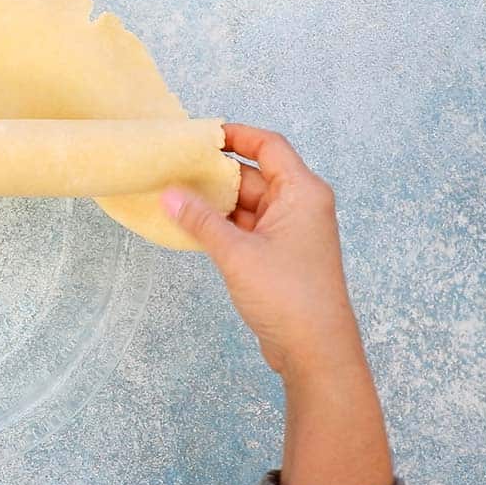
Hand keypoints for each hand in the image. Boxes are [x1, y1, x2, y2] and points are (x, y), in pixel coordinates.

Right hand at [160, 124, 392, 484]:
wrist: (316, 351)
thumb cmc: (288, 297)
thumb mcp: (236, 253)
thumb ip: (200, 220)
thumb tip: (169, 193)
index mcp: (302, 193)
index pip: (269, 146)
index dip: (236, 135)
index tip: (201, 134)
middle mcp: (300, 206)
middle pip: (253, 175)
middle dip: (215, 173)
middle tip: (175, 168)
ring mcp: (290, 232)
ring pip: (246, 204)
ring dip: (215, 202)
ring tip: (174, 196)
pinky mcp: (279, 256)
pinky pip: (246, 227)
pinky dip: (221, 225)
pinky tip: (191, 226)